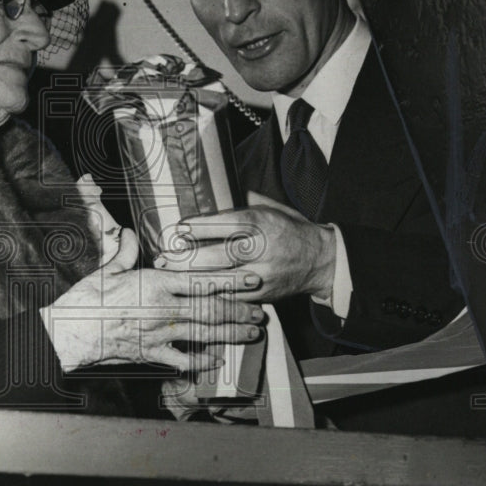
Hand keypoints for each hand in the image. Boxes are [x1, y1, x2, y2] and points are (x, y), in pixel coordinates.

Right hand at [40, 228, 264, 372]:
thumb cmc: (87, 299)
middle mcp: (163, 308)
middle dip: (239, 310)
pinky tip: (217, 360)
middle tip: (260, 312)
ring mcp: (160, 333)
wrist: (72, 333)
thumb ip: (125, 251)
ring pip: (204, 333)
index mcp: (156, 283)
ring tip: (250, 334)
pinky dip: (202, 360)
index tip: (251, 280)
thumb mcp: (108, 269)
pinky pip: (182, 359)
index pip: (201, 280)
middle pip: (210, 308)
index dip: (230, 280)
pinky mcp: (151, 353)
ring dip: (230, 334)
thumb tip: (128, 233)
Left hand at [153, 192, 336, 303]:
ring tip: (169, 274)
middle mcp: (262, 249)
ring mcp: (262, 274)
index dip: (199, 227)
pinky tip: (191, 291)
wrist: (321, 260)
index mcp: (262, 222)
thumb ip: (242, 201)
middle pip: (218, 255)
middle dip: (187, 257)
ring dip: (192, 278)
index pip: (225, 223)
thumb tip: (210, 189)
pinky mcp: (263, 294)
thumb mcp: (270, 207)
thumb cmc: (288, 228)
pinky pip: (232, 297)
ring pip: (222, 280)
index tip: (178, 228)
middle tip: (164, 256)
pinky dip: (210, 295)